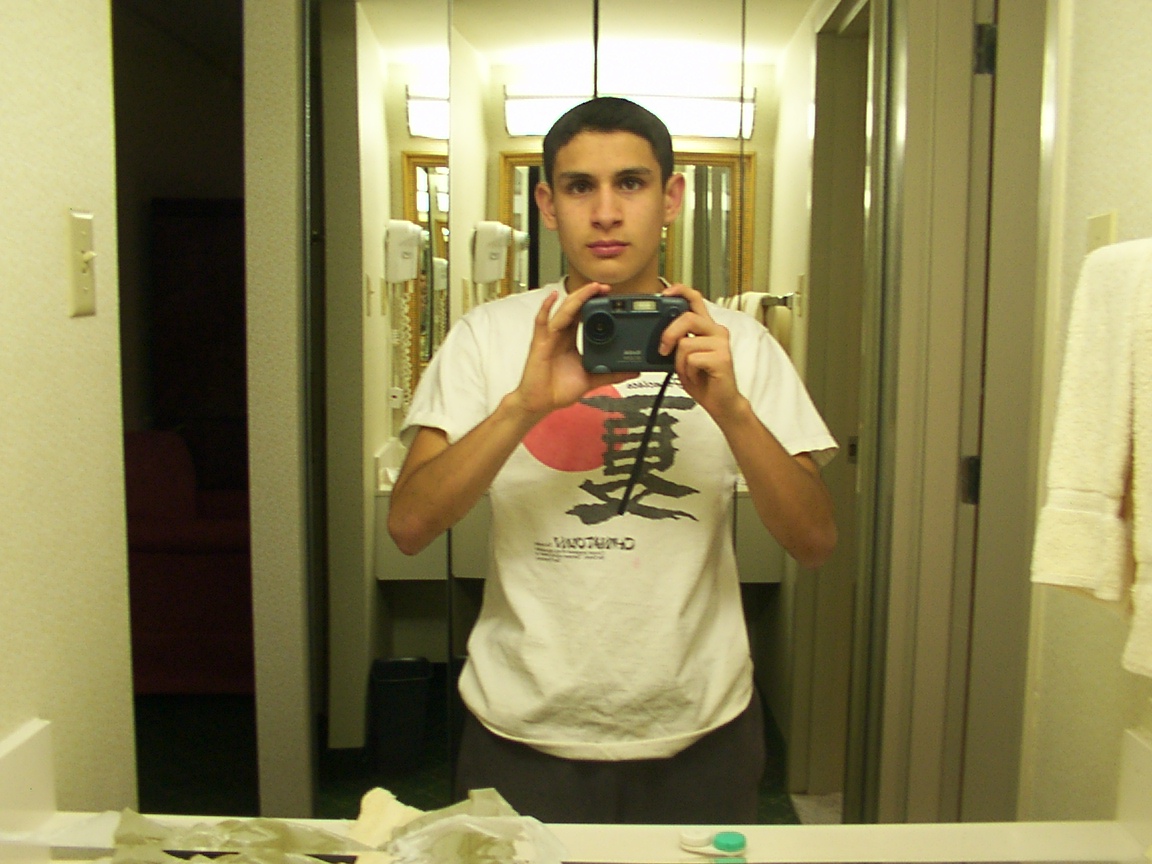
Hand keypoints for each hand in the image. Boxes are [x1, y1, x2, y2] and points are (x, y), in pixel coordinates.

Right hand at [511, 282, 635, 418]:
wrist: (540, 403)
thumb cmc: (559, 390)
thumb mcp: (591, 380)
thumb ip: (611, 374)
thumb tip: (632, 372)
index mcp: (572, 340)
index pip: (585, 316)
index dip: (596, 305)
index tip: (613, 298)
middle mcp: (561, 335)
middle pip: (575, 308)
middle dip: (589, 296)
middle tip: (606, 288)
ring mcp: (550, 337)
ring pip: (564, 311)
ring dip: (577, 298)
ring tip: (591, 289)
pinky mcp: (540, 343)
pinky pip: (542, 322)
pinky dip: (546, 308)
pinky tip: (553, 297)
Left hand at [657, 283, 743, 420]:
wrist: (721, 403)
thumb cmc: (703, 379)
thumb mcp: (684, 356)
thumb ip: (677, 341)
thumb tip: (660, 333)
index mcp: (707, 327)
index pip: (695, 299)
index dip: (680, 291)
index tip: (664, 294)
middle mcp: (716, 331)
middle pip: (687, 317)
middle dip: (668, 334)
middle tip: (663, 349)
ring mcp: (721, 344)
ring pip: (685, 343)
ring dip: (679, 361)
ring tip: (689, 370)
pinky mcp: (722, 358)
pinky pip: (691, 359)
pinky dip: (687, 371)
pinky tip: (697, 376)